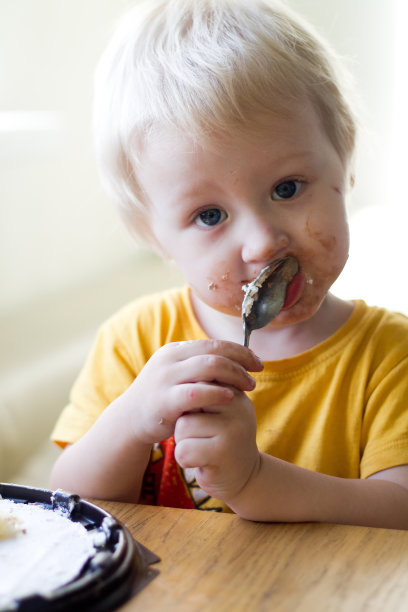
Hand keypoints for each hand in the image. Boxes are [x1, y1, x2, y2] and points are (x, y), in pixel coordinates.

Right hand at [123, 339, 262, 444]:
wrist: (130, 420)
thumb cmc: (163, 399)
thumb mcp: (179, 376)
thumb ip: (200, 367)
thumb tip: (234, 360)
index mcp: (176, 351)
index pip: (215, 343)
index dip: (240, 350)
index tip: (257, 362)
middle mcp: (170, 360)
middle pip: (215, 352)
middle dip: (241, 361)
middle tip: (258, 373)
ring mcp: (165, 379)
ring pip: (208, 367)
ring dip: (234, 375)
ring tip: (249, 386)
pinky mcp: (164, 401)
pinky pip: (195, 393)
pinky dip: (216, 393)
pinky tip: (230, 397)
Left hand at [174, 388, 260, 502]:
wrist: (245, 476)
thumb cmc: (221, 438)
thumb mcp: (218, 412)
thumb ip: (206, 394)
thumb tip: (185, 382)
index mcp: (235, 392)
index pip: (197, 383)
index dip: (189, 404)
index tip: (200, 418)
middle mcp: (237, 407)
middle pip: (188, 402)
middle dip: (184, 421)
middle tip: (201, 435)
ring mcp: (232, 430)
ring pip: (183, 427)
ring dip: (184, 442)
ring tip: (202, 448)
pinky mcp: (222, 453)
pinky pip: (184, 450)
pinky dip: (185, 460)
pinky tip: (202, 462)